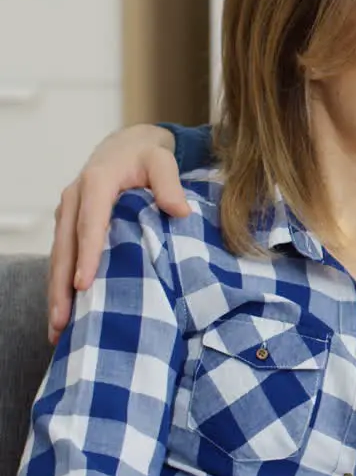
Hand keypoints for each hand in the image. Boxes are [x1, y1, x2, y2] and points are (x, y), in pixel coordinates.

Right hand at [47, 125, 186, 344]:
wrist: (127, 145)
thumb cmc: (147, 156)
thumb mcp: (163, 161)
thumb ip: (170, 183)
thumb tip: (180, 211)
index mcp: (96, 183)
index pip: (90, 224)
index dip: (86, 255)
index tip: (84, 285)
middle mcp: (74, 198)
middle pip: (65, 247)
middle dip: (61, 286)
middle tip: (62, 321)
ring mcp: (68, 212)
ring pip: (58, 256)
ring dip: (56, 291)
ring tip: (57, 329)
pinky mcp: (69, 223)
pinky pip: (63, 256)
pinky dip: (60, 283)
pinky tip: (65, 311)